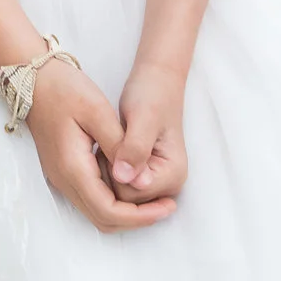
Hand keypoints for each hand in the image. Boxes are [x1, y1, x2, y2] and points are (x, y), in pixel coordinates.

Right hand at [25, 61, 175, 231]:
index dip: (141, 216)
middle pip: (103, 219)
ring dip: (126, 211)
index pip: (109, 210)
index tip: (168, 206)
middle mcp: (64, 180)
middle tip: (167, 206)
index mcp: (72, 167)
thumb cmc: (65, 90)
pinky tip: (132, 181)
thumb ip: (120, 146)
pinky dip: (114, 200)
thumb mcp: (98, 111)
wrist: (34, 79)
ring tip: (155, 198)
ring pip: (96, 212)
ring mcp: (61, 177)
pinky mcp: (63, 171)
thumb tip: (138, 179)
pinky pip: (91, 198)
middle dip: (137, 219)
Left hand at [110, 63, 189, 203]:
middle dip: (110, 171)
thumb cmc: (151, 95)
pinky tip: (110, 147)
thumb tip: (125, 179)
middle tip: (112, 140)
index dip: (113, 170)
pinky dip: (108, 167)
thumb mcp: (143, 117)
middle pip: (124, 198)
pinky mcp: (144, 177)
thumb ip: (135, 149)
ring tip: (112, 142)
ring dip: (107, 169)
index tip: (115, 140)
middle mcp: (168, 187)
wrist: (156, 81)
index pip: (129, 194)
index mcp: (173, 176)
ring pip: (118, 193)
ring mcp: (157, 183)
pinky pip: (118, 183)